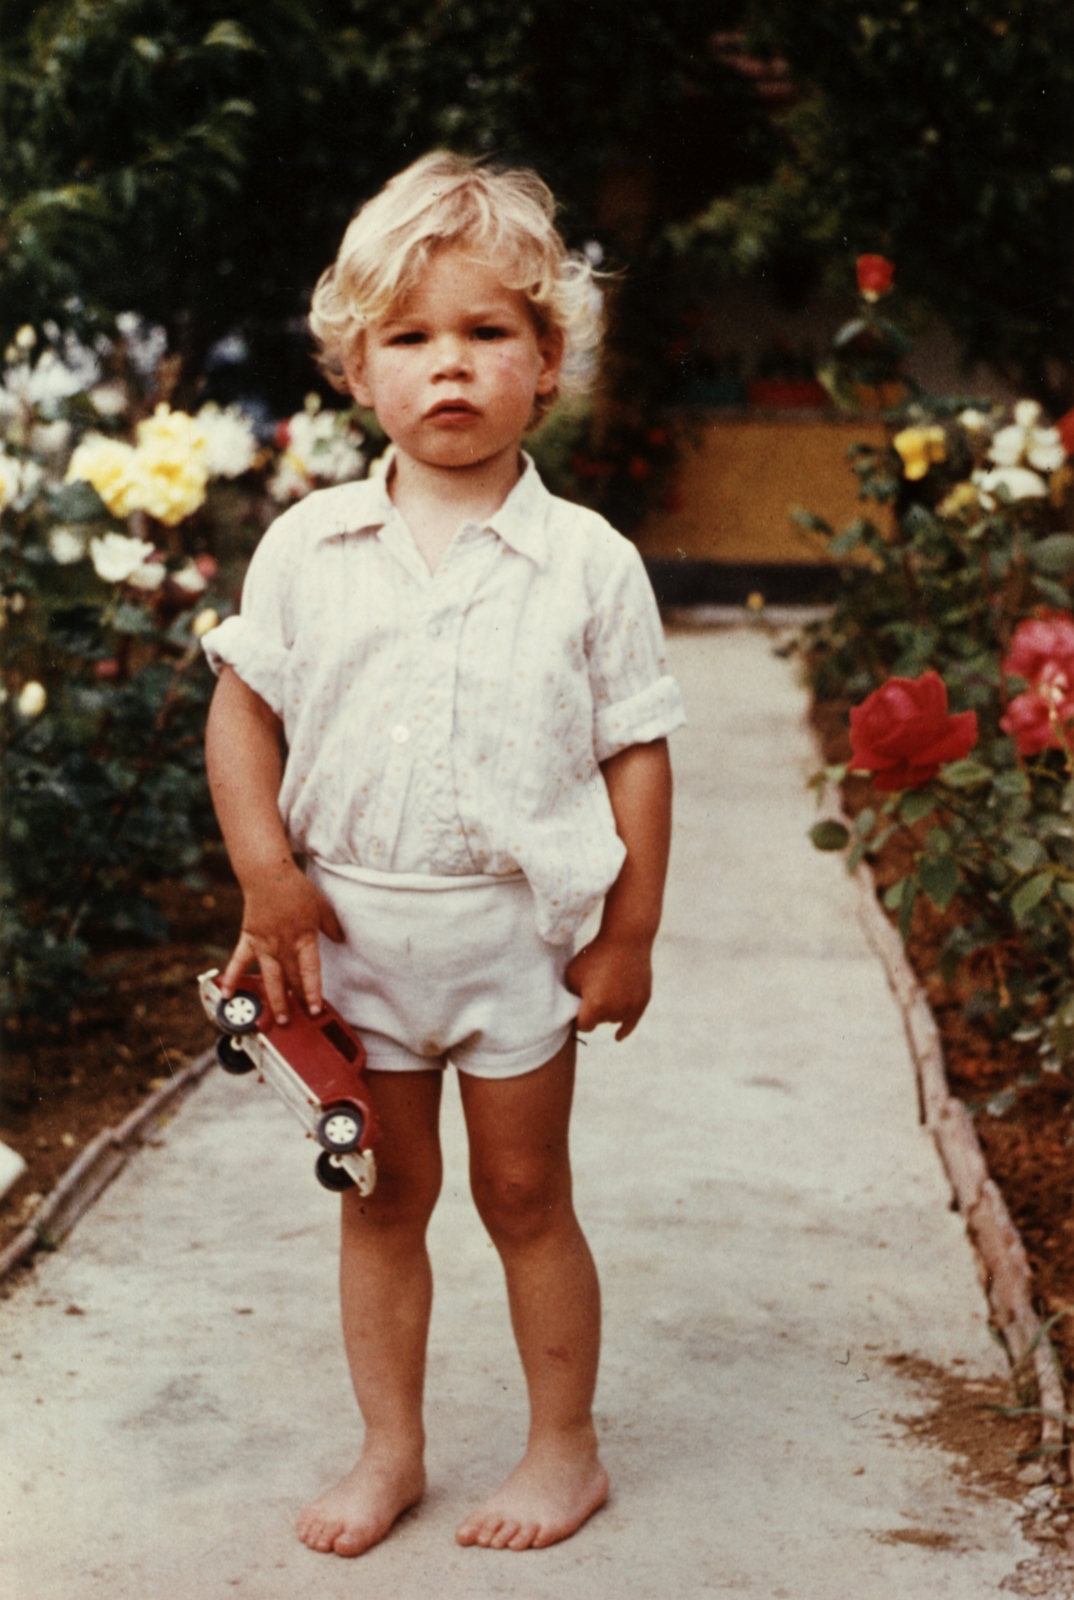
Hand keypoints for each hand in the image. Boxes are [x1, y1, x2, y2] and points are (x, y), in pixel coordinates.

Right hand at [219, 862, 343, 1024]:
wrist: (268, 875)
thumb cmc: (297, 889)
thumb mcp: (322, 907)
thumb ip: (332, 926)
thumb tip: (341, 940)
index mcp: (303, 938)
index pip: (309, 971)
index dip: (312, 992)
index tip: (315, 1009)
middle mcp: (283, 945)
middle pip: (291, 978)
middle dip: (297, 1000)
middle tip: (300, 1020)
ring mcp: (264, 944)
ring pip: (270, 977)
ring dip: (274, 1000)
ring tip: (278, 1020)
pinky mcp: (249, 939)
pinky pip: (239, 961)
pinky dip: (232, 978)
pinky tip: (227, 995)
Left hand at [565, 933, 652, 1040]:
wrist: (627, 939)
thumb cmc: (595, 955)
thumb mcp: (572, 974)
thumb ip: (570, 998)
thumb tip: (570, 1012)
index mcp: (595, 1007)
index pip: (583, 1026)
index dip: (579, 1016)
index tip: (578, 1007)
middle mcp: (614, 1011)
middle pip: (599, 1021)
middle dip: (595, 1010)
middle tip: (595, 988)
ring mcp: (631, 1008)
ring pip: (614, 1019)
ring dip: (609, 1011)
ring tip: (607, 987)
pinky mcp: (643, 1001)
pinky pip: (631, 1022)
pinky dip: (624, 1029)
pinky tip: (618, 1037)